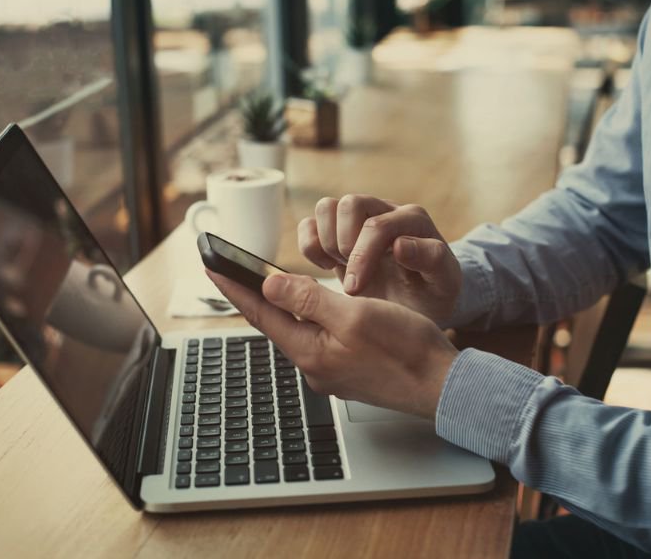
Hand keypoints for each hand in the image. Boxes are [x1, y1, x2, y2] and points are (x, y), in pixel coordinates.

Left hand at [207, 270, 457, 418]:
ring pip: (295, 329)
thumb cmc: (405, 350)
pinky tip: (307, 307)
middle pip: (273, 323)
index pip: (260, 314)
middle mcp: (314, 364)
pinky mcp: (345, 368)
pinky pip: (316, 337)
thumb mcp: (354, 315)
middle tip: (230, 270)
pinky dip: (305, 316)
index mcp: (310, 351)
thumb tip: (269, 286)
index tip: (212, 266)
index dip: (235, 287)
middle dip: (251, 295)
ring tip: (262, 283)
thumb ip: (309, 300)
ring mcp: (329, 369)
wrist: (439, 385)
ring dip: (279, 306)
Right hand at [298, 195, 461, 326]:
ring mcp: (359, 219)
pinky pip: (310, 223)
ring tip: (341, 268)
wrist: (419, 304)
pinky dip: (311, 245)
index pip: (377, 225)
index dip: (362, 256)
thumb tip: (400, 244)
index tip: (357, 289)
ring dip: (326, 242)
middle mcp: (385, 211)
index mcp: (413, 220)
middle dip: (344, 245)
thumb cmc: (433, 293)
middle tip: (354, 278)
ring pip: (326, 207)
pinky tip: (327, 266)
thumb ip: (432, 259)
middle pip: (349, 204)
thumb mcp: (444, 283)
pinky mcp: (338, 232)